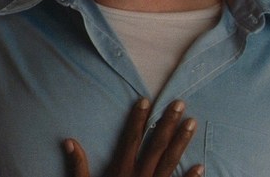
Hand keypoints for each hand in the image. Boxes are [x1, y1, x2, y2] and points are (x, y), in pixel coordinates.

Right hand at [63, 99, 202, 176]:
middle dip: (167, 123)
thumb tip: (69, 141)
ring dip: (182, 142)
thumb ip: (79, 166)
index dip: (137, 120)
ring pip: (170, 161)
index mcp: (121, 171)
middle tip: (180, 103)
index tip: (145, 101)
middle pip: (156, 145)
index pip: (131, 139)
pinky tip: (201, 166)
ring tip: (192, 123)